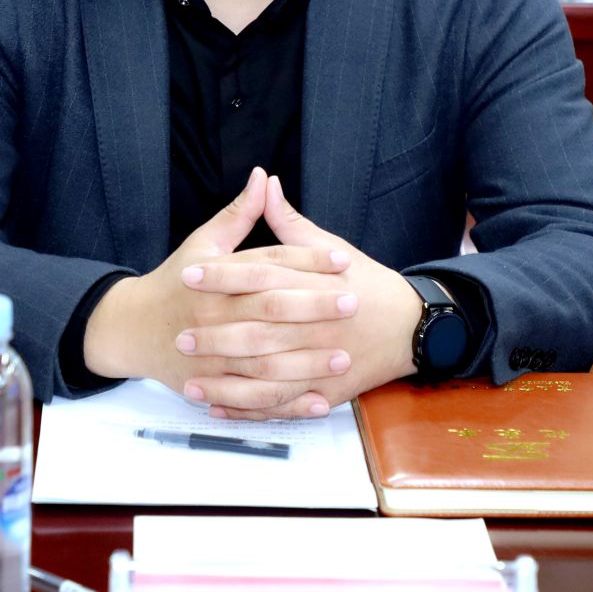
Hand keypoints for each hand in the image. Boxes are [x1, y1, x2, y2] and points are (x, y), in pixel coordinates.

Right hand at [81, 168, 357, 410]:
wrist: (133, 329)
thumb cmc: (176, 282)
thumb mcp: (203, 243)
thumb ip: (238, 213)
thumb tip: (263, 176)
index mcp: (213, 276)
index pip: (266, 264)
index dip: (306, 259)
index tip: (342, 260)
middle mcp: (212, 314)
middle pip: (269, 309)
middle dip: (313, 307)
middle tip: (352, 303)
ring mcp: (210, 354)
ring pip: (264, 360)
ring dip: (306, 361)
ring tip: (343, 355)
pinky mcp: (211, 385)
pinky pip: (253, 399)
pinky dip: (287, 403)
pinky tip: (319, 400)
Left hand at [176, 174, 421, 420]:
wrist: (411, 326)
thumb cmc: (367, 284)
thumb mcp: (331, 247)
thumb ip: (290, 222)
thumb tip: (263, 182)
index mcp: (315, 285)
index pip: (261, 276)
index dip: (222, 275)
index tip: (188, 274)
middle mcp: (317, 327)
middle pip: (260, 331)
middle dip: (217, 335)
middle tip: (180, 336)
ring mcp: (321, 364)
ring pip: (267, 377)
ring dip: (227, 382)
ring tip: (189, 384)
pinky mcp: (325, 392)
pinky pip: (282, 405)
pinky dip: (250, 409)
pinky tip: (219, 408)